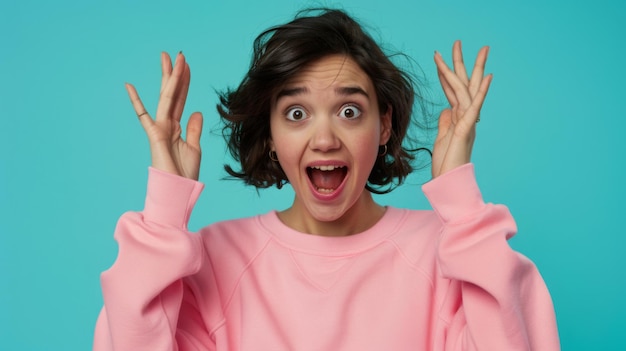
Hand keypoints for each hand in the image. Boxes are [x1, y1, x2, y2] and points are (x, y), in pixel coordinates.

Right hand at [125, 52, 202, 179]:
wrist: (178, 191)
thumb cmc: (184, 174)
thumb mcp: (194, 148)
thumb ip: (194, 129)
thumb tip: (196, 111)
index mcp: (177, 127)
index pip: (181, 99)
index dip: (185, 82)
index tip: (186, 65)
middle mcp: (167, 124)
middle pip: (172, 93)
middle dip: (174, 73)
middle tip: (176, 53)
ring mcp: (160, 128)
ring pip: (166, 97)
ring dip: (168, 78)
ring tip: (168, 58)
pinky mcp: (154, 135)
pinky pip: (144, 116)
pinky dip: (136, 101)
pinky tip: (129, 85)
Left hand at [431, 41, 491, 177]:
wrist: (450, 183)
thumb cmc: (447, 164)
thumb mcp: (443, 138)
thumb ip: (446, 122)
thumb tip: (447, 108)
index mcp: (459, 119)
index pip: (453, 92)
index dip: (447, 75)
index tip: (440, 59)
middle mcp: (466, 117)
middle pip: (464, 85)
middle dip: (462, 63)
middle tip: (460, 42)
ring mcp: (468, 123)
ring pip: (467, 91)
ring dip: (469, 69)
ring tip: (474, 49)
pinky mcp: (466, 130)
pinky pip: (474, 108)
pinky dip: (481, 92)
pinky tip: (487, 77)